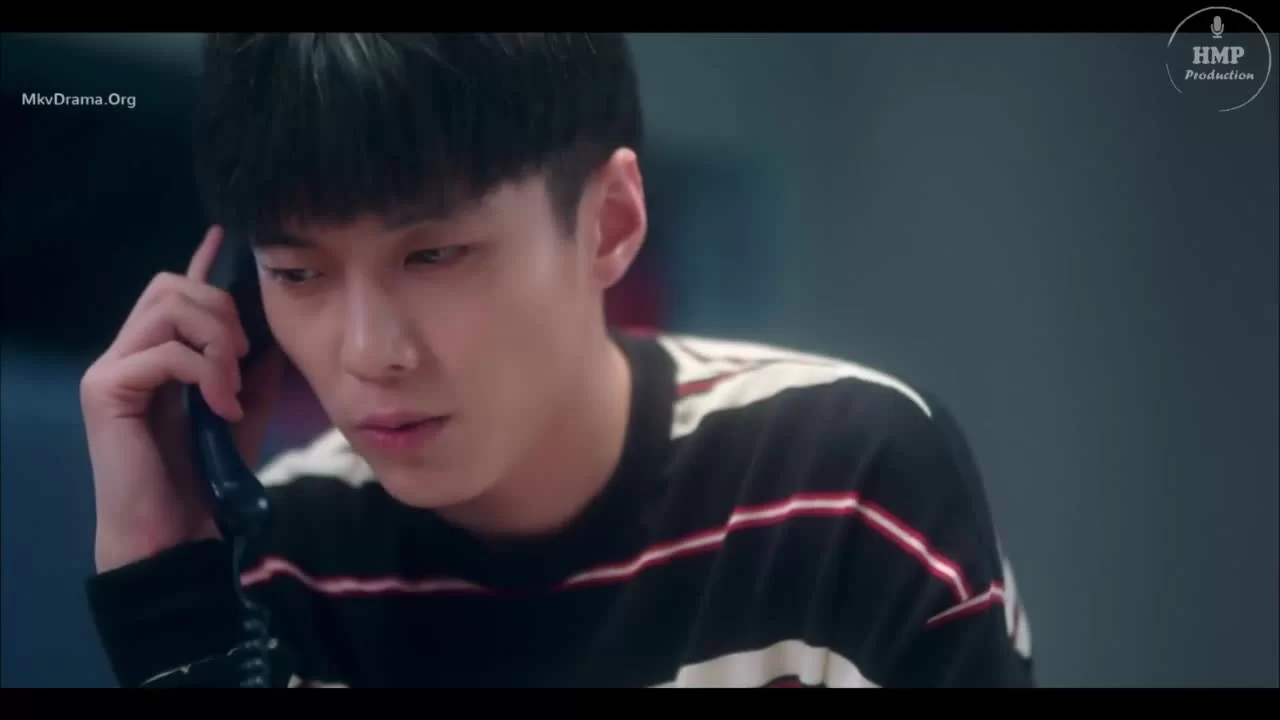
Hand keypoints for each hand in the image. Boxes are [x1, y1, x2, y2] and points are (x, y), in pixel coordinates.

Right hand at [80, 226, 284, 572]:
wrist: (177, 529)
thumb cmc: (206, 473)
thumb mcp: (242, 408)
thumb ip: (251, 367)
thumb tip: (269, 329)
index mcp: (158, 353)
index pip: (173, 290)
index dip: (201, 262)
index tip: (225, 236)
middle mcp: (128, 351)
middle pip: (171, 285)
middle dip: (221, 310)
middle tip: (242, 358)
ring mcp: (112, 368)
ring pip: (169, 308)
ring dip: (216, 342)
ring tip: (231, 386)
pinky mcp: (106, 389)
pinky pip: (166, 352)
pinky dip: (205, 374)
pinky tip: (220, 407)